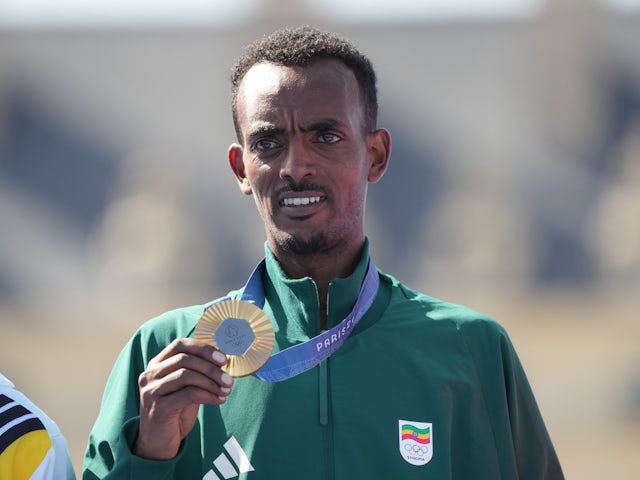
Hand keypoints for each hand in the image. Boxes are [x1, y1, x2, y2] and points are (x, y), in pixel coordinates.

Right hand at [133, 338, 233, 459]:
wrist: (158, 444)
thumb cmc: (175, 412)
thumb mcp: (185, 388)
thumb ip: (197, 373)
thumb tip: (223, 361)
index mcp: (157, 365)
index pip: (180, 345)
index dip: (203, 348)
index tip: (223, 359)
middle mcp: (150, 375)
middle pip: (184, 359)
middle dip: (211, 368)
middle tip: (229, 379)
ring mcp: (151, 391)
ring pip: (186, 375)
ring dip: (211, 381)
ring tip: (226, 390)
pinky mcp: (158, 408)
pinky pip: (188, 394)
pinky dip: (208, 395)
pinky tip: (219, 400)